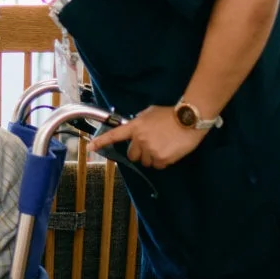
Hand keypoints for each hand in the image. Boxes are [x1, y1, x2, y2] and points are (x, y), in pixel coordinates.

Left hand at [93, 106, 208, 168]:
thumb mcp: (150, 113)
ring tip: (163, 145)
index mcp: (135, 126)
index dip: (101, 142)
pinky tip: (170, 150)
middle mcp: (140, 139)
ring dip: (152, 157)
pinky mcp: (161, 159)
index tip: (90, 147)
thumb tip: (134, 131)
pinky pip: (158, 165)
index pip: (115, 135)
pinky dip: (163, 161)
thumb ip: (139, 122)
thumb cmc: (170, 114)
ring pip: (146, 162)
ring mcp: (150, 150)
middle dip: (139, 153)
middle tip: (151, 145)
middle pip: (132, 155)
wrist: (188, 119)